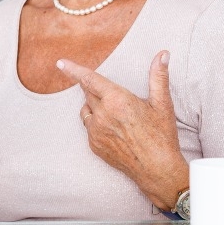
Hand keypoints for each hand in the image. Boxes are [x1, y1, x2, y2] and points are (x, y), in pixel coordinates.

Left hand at [56, 50, 187, 209]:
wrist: (157, 170)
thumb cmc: (162, 136)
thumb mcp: (162, 104)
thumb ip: (158, 76)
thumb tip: (162, 54)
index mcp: (117, 100)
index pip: (89, 79)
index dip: (74, 70)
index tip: (60, 63)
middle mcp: (102, 114)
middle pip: (88, 93)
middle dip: (95, 89)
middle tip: (112, 97)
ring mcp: (95, 131)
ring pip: (86, 110)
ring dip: (94, 106)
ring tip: (116, 113)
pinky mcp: (94, 145)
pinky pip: (89, 128)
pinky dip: (96, 124)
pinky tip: (113, 129)